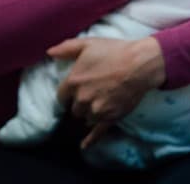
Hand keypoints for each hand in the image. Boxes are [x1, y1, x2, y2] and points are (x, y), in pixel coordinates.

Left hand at [51, 36, 165, 148]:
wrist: (140, 64)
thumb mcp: (88, 44)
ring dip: (90, 113)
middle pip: (74, 109)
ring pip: (86, 118)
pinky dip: (90, 140)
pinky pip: (96, 132)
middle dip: (80, 103)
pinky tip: (84, 145)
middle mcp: (81, 99)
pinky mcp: (110, 117)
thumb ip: (66, 48)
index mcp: (73, 82)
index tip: (76, 91)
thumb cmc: (114, 51)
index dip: (69, 94)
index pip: (62, 96)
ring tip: (100, 105)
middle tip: (92, 94)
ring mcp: (96, 110)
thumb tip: (49, 52)